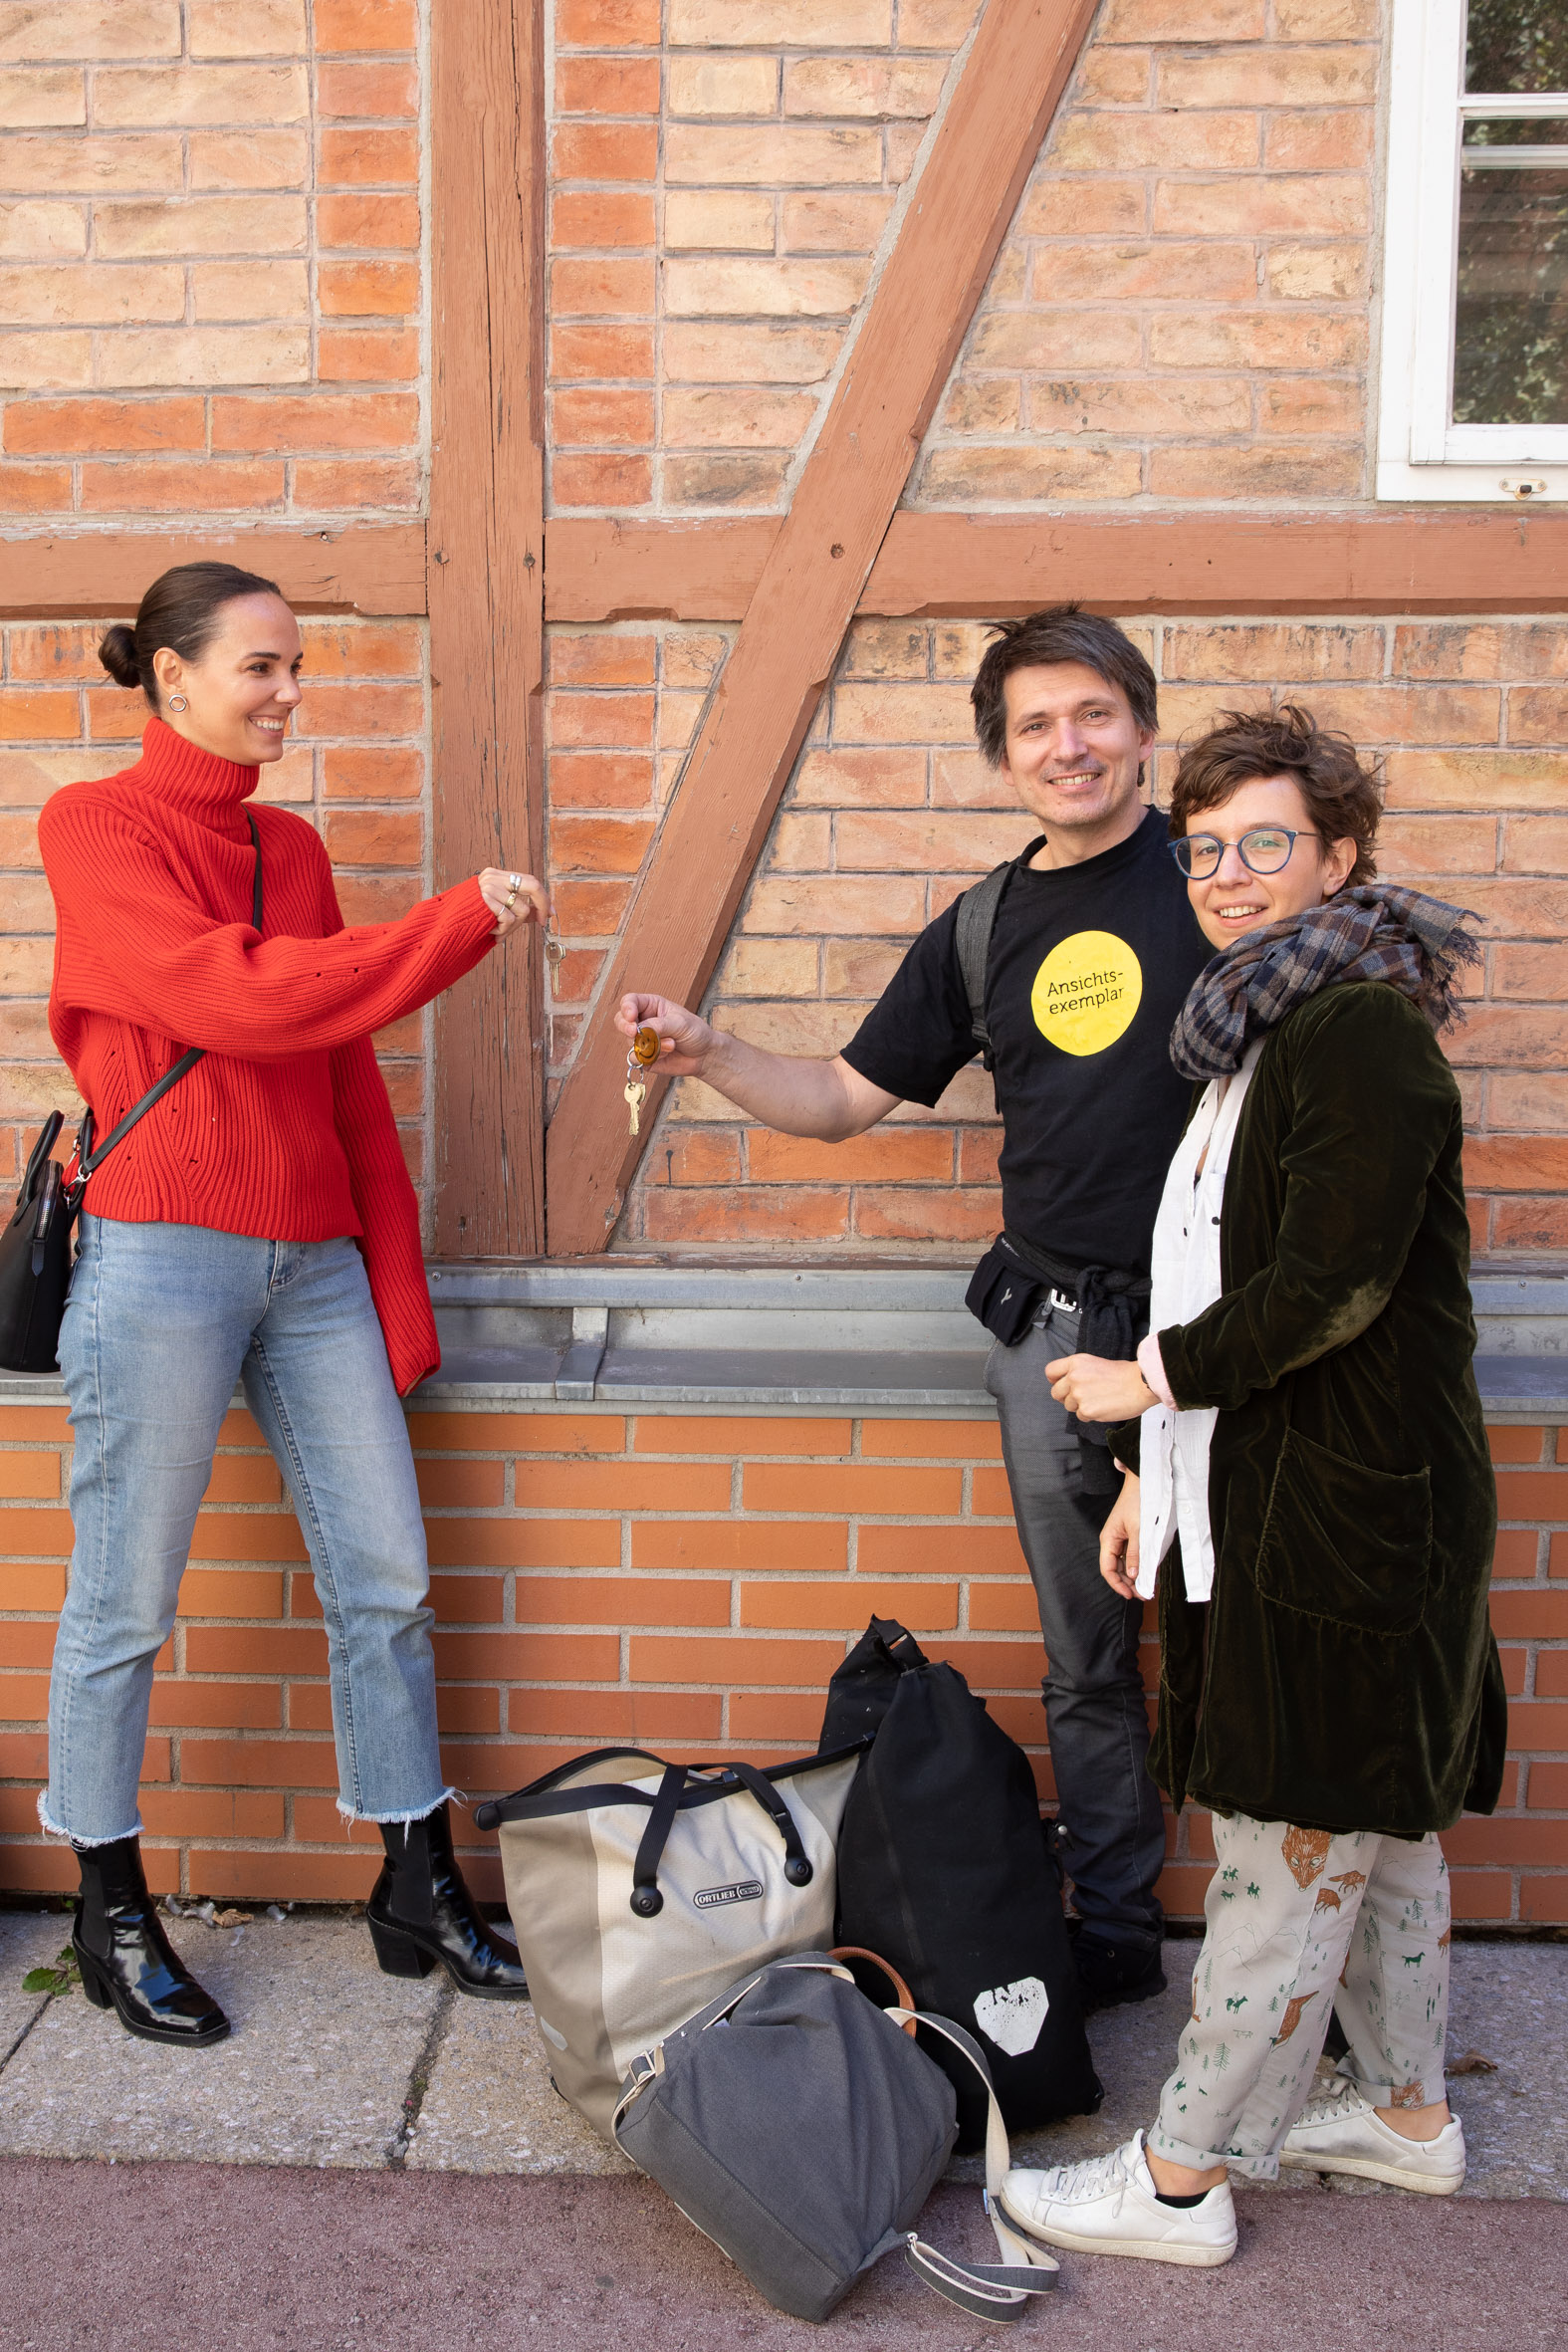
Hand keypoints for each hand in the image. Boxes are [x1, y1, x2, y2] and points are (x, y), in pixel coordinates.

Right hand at [477, 867, 547, 938]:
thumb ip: (519, 908)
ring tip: (499, 932)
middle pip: (533, 886)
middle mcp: (495, 877)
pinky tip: (491, 931)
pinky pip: (508, 920)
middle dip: (543, 906)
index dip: (544, 898)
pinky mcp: (486, 899)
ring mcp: (491, 886)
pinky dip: (502, 931)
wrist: (448, 921)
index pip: (530, 881)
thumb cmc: (476, 916)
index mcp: (498, 876)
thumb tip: (542, 914)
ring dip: (513, 927)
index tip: (550, 913)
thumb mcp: (500, 907)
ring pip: (522, 910)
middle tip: (543, 922)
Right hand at [614, 992, 717, 1077]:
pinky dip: (651, 1056)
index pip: (629, 1001)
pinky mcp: (643, 1057)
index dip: (627, 1007)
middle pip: (621, 1021)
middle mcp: (643, 1021)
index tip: (632, 1016)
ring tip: (671, 1044)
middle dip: (626, 1027)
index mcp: (651, 1006)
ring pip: (630, 1042)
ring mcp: (641, 1040)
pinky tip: (667, 1053)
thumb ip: (659, 1025)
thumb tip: (639, 1030)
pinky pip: (636, 1058)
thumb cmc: (695, 1032)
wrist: (704, 1055)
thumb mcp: (680, 1023)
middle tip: (634, 1032)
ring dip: (651, 1045)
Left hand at [1045, 1352, 1155, 1422]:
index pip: (1051, 1371)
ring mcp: (1079, 1395)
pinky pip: (1081, 1417)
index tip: (1061, 1384)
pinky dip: (1091, 1415)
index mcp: (1076, 1363)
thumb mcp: (1095, 1363)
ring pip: (1069, 1406)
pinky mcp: (1086, 1410)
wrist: (1140, 1384)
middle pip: (1055, 1393)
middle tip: (1081, 1397)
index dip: (1054, 1380)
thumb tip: (1068, 1384)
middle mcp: (1073, 1377)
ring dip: (1080, 1406)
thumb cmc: (1124, 1373)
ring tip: (1099, 1400)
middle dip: (1066, 1397)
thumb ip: (1079, 1372)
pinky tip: (1104, 1407)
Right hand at [1100, 1472, 1141, 1600]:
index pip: (1107, 1569)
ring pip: (1125, 1564)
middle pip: (1116, 1569)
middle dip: (1128, 1583)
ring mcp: (1122, 1539)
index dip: (1117, 1584)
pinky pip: (1133, 1555)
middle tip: (1143, 1594)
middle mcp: (1113, 1541)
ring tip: (1148, 1586)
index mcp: (1109, 1539)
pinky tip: (1149, 1572)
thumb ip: (1136, 1553)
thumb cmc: (1138, 1501)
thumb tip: (1134, 1575)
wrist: (1145, 1481)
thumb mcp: (1139, 1529)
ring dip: (1135, 1576)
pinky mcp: (1132, 1536)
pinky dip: (1141, 1565)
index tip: (1131, 1595)